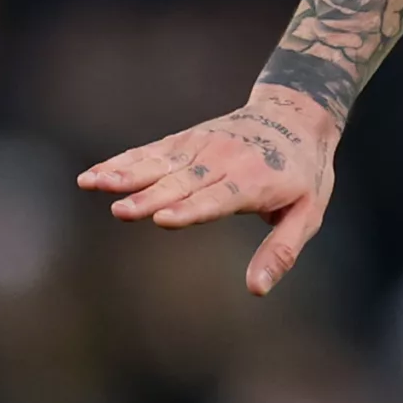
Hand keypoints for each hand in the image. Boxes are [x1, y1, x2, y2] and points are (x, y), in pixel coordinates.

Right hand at [76, 83, 340, 295]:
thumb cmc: (304, 171)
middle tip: (122, 212)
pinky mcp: (186, 141)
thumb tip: (257, 289)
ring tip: (94, 183)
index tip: (164, 220)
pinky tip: (93, 175)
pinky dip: (121, 163)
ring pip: (160, 163)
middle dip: (152, 198)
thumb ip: (282, 250)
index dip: (193, 209)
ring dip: (125, 174)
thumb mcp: (309, 212)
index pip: (220, 198)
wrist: (297, 113)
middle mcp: (224, 161)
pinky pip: (150, 152)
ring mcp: (202, 148)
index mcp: (255, 181)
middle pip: (183, 183)